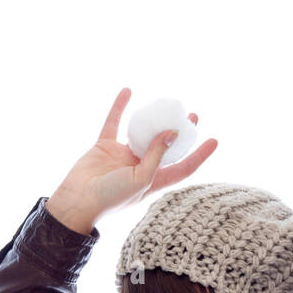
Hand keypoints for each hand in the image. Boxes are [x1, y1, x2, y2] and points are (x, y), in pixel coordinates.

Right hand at [46, 87, 217, 231]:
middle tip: (192, 115)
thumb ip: (156, 156)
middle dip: (180, 133)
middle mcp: (141, 167)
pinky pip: (114, 122)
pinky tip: (128, 91)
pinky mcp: (105, 147)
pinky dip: (120, 107)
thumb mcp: (141, 180)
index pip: (184, 167)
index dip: (200, 155)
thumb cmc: (112, 198)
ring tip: (168, 103)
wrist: (78, 201)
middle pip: (166, 147)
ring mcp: (123, 156)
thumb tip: (172, 131)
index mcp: (154, 180)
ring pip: (142, 133)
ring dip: (154, 119)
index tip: (214, 140)